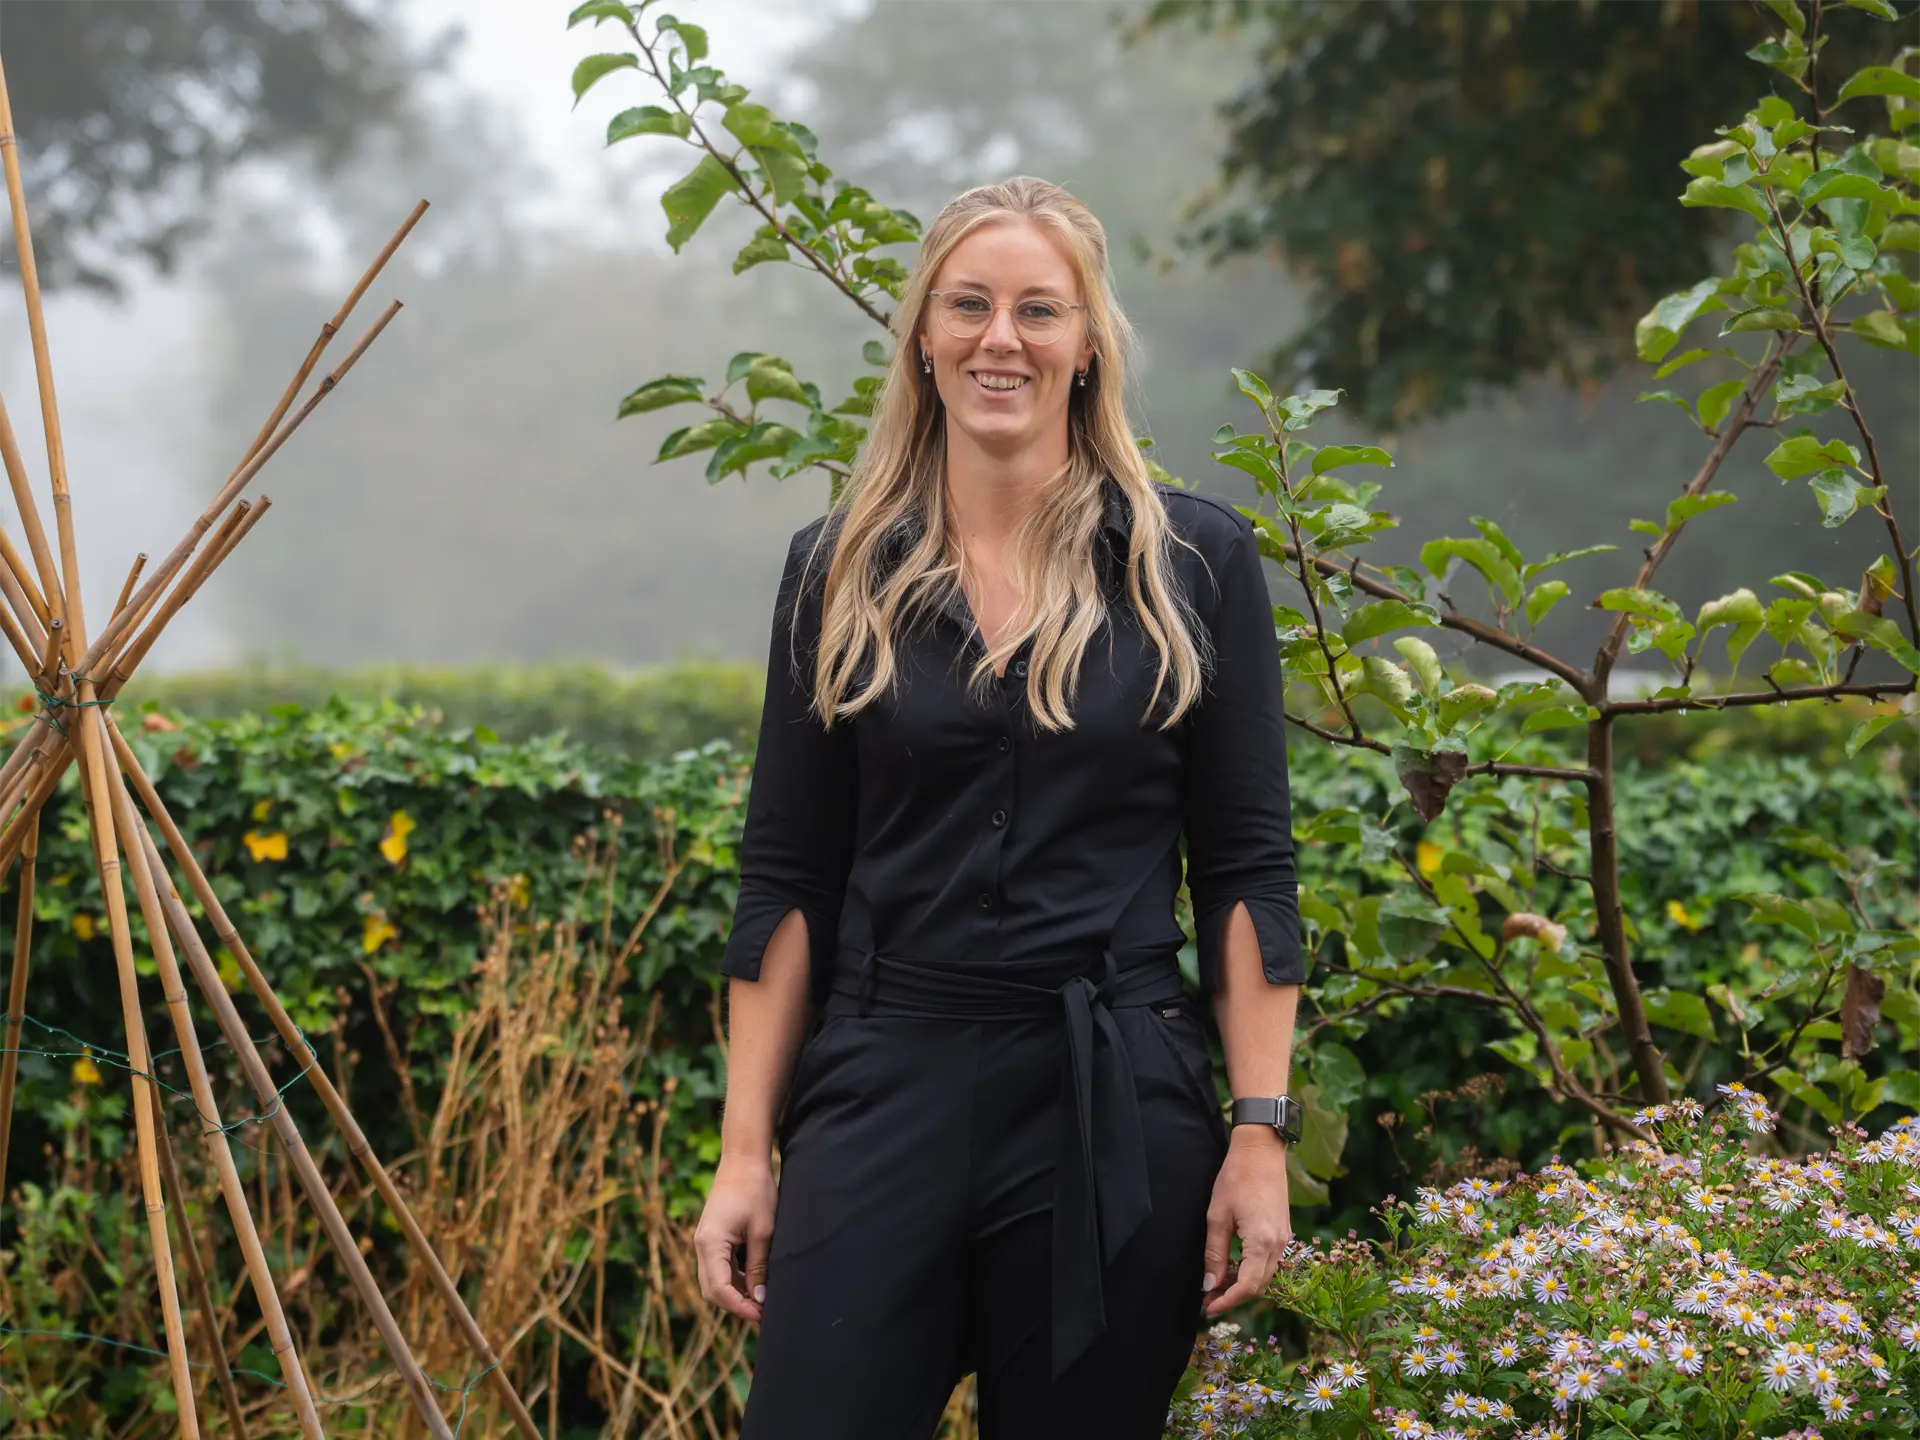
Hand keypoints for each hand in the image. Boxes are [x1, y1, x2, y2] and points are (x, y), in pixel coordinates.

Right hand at [694, 1153, 778, 1323]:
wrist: (742, 1160)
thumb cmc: (755, 1190)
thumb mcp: (762, 1231)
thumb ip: (759, 1266)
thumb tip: (759, 1299)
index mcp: (710, 1244)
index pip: (720, 1289)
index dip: (740, 1307)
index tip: (761, 1315)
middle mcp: (701, 1245)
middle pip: (712, 1290)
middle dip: (736, 1305)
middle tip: (763, 1313)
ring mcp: (704, 1242)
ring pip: (714, 1281)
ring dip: (734, 1294)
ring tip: (761, 1301)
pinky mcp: (711, 1239)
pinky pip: (717, 1269)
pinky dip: (733, 1280)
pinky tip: (753, 1283)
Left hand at [1200, 1125, 1292, 1315]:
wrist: (1262, 1150)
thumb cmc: (1237, 1177)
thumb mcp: (1218, 1216)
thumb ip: (1215, 1253)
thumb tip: (1210, 1284)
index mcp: (1262, 1241)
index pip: (1248, 1286)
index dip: (1228, 1301)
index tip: (1208, 1306)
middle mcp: (1279, 1244)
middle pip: (1259, 1286)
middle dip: (1234, 1296)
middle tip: (1209, 1298)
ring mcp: (1284, 1238)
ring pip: (1265, 1275)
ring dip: (1243, 1285)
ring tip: (1217, 1284)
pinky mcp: (1283, 1232)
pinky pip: (1270, 1262)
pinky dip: (1252, 1270)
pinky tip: (1234, 1266)